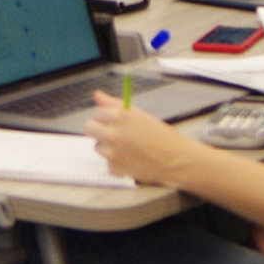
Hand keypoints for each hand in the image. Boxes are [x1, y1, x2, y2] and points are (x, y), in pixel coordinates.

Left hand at [84, 91, 203, 184]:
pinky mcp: (114, 168)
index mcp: (118, 116)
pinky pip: (107, 163)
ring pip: (97, 146)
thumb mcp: (139, 114)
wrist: (175, 159)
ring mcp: (111, 152)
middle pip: (88, 128)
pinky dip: (116, 163)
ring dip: (107, 147)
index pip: (96, 113)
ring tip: (127, 147)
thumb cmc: (161, 136)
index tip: (113, 120)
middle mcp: (112, 133)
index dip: (105, 117)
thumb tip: (97, 95)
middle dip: (99, 130)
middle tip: (114, 132)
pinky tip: (130, 159)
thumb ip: (113, 104)